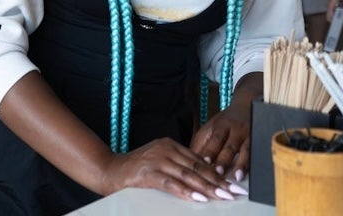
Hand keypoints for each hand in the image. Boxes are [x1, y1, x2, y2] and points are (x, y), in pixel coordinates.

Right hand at [98, 137, 245, 201]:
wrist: (109, 170)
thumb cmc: (134, 170)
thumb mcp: (159, 162)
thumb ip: (178, 165)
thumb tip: (203, 177)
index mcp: (169, 145)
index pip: (199, 160)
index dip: (217, 173)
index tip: (231, 184)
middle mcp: (165, 149)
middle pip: (197, 167)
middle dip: (218, 182)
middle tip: (234, 192)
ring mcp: (157, 160)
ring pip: (188, 175)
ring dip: (207, 187)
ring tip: (222, 196)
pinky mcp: (148, 173)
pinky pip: (172, 183)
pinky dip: (187, 191)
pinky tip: (199, 197)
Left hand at [190, 102, 251, 182]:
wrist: (245, 107)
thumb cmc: (223, 123)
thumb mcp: (209, 129)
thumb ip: (200, 145)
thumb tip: (189, 162)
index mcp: (219, 126)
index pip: (214, 140)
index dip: (210, 152)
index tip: (204, 163)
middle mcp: (234, 130)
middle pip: (229, 145)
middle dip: (224, 159)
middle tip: (218, 173)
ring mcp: (248, 135)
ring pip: (245, 149)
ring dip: (240, 163)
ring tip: (236, 176)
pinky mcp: (259, 140)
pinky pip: (257, 152)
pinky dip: (253, 163)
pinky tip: (251, 172)